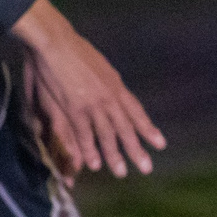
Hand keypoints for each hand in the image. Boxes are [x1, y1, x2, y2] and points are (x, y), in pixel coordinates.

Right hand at [11, 0, 163, 176]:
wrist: (56, 43)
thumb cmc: (76, 52)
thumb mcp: (102, 68)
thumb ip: (109, 85)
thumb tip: (116, 95)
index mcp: (117, 86)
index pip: (137, 112)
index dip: (148, 128)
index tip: (160, 144)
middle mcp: (110, 98)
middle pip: (126, 127)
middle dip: (136, 149)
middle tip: (146, 168)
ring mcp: (93, 105)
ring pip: (108, 134)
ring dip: (114, 154)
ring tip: (122, 172)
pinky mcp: (74, 109)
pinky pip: (84, 133)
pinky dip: (89, 149)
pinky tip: (95, 164)